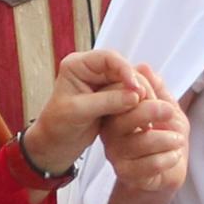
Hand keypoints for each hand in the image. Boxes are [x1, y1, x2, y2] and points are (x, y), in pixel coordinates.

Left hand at [24, 48, 158, 179]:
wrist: (56, 144)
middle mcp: (92, 71)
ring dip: (141, 98)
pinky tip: (144, 118)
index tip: (136, 89)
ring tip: (147, 115)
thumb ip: (106, 101)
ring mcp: (103, 84)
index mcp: (78, 66)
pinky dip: (139, 106)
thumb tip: (135, 96)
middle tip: (147, 104)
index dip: (125, 70)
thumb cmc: (57, 126)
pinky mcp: (112, 98)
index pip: (108, 58)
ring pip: (131, 84)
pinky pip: (131, 97)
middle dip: (137, 86)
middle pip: (124, 70)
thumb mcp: (78, 112)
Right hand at [99, 65, 188, 201]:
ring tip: (178, 140)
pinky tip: (174, 155)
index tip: (164, 102)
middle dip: (152, 111)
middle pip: (125, 117)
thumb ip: (158, 91)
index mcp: (118, 111)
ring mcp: (116, 153)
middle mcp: (111, 131)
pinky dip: (168, 158)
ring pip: (141, 142)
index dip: (145, 93)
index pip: (122, 95)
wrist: (168, 171)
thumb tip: (144, 67)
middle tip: (171, 113)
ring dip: (167, 139)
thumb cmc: (167, 137)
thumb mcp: (168, 109)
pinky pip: (149, 164)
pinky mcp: (126, 173)